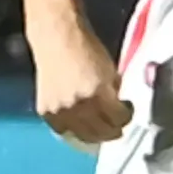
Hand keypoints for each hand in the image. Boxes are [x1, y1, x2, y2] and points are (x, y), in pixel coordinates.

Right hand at [30, 24, 132, 145]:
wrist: (57, 37)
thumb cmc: (86, 47)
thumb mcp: (109, 69)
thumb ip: (114, 91)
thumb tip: (117, 106)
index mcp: (99, 93)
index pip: (119, 119)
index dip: (126, 116)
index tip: (126, 111)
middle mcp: (80, 106)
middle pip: (103, 132)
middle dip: (113, 129)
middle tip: (115, 123)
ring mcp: (61, 111)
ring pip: (83, 136)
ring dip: (94, 133)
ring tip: (98, 125)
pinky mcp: (46, 111)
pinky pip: (63, 130)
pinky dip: (73, 128)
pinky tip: (78, 120)